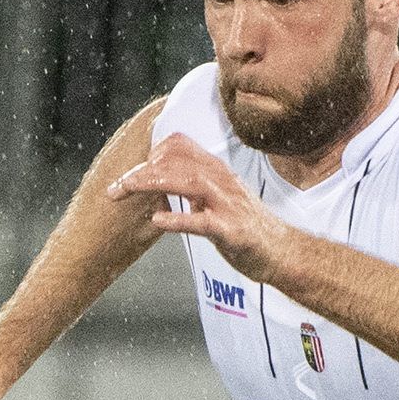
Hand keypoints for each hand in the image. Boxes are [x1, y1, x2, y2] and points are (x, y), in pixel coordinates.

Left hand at [106, 133, 302, 288]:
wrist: (284, 253)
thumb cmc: (248, 230)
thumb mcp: (216, 203)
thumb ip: (189, 195)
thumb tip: (156, 197)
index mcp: (216, 171)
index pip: (178, 146)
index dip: (151, 154)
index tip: (136, 174)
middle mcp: (221, 180)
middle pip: (174, 160)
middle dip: (139, 171)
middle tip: (115, 188)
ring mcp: (227, 204)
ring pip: (184, 181)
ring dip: (149, 184)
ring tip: (124, 192)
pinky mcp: (231, 231)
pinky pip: (201, 221)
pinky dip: (177, 220)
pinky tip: (157, 222)